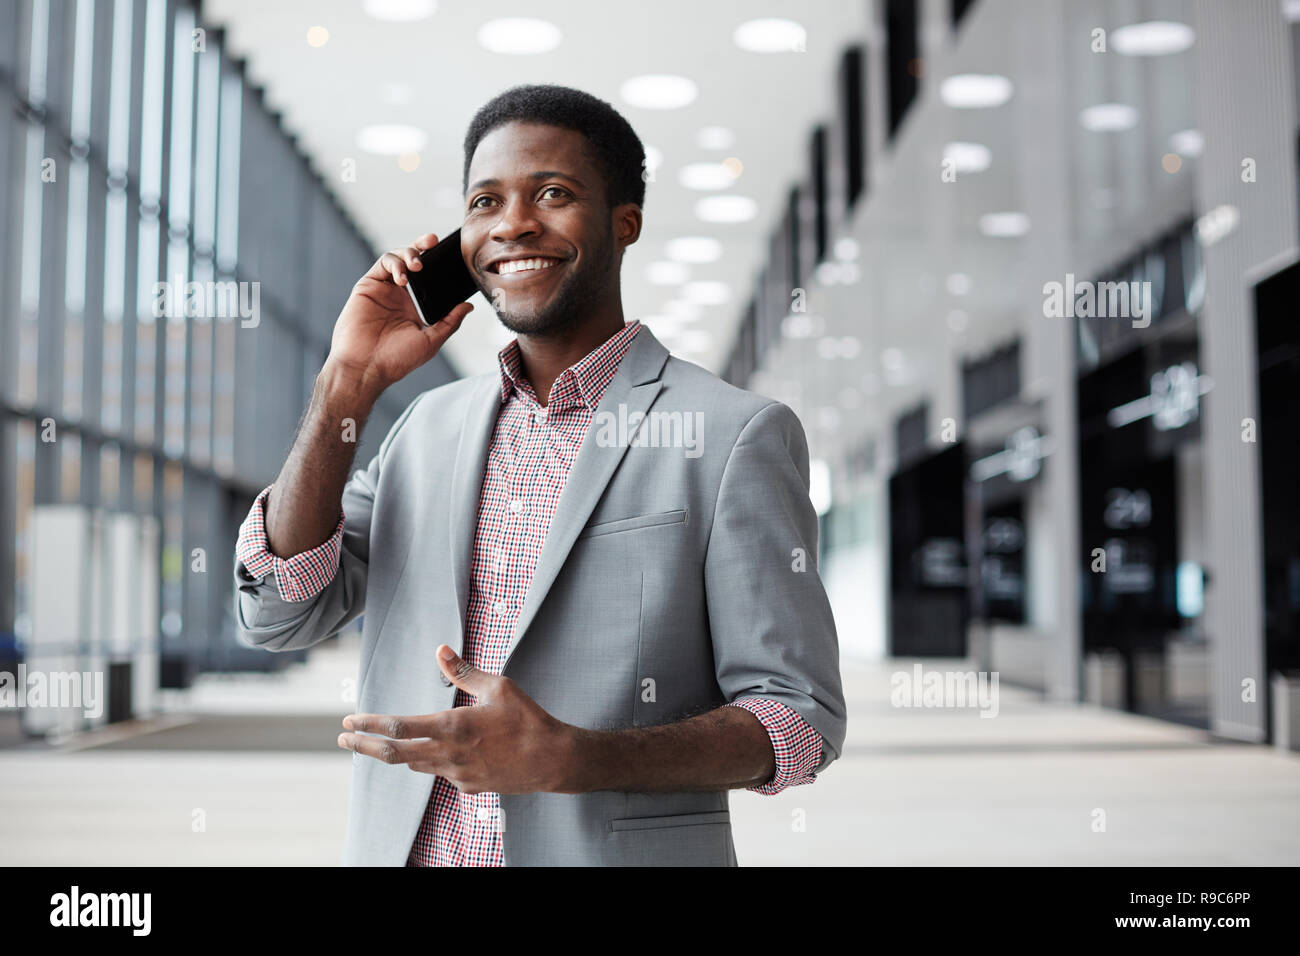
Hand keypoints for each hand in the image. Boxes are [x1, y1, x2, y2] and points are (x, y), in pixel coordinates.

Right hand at [325, 232, 474, 399]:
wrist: (366, 367)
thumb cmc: (396, 360)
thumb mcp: (431, 340)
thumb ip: (450, 322)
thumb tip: (468, 306)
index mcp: (413, 306)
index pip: (427, 277)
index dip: (437, 263)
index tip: (451, 255)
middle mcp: (397, 295)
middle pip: (411, 260)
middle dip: (422, 246)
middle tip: (433, 242)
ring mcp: (382, 289)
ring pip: (396, 257)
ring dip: (409, 254)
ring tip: (417, 265)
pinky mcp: (367, 286)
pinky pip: (381, 264)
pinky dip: (394, 264)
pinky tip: (403, 278)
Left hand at [336, 644, 576, 794]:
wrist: (552, 760)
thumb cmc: (527, 719)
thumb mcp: (498, 686)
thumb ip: (464, 671)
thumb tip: (441, 650)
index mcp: (452, 727)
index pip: (399, 728)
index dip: (370, 725)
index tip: (350, 721)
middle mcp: (449, 754)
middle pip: (394, 755)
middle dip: (364, 747)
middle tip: (342, 740)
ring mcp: (457, 775)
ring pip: (415, 765)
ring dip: (394, 755)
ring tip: (378, 747)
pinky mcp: (468, 786)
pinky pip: (440, 772)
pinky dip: (430, 761)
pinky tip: (434, 753)